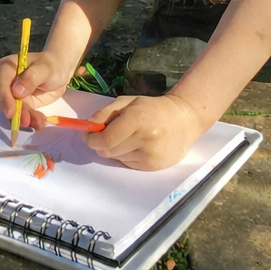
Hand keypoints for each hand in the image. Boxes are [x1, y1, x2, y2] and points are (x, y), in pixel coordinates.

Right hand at [0, 50, 75, 131]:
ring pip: (12, 111)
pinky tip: (39, 121)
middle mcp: (5, 82)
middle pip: (2, 100)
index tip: (11, 112)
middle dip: (14, 112)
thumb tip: (16, 92)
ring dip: (23, 119)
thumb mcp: (44, 69)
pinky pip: (22, 115)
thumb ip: (31, 78)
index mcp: (7, 67)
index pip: (1, 84)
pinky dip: (31, 120)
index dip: (5, 98)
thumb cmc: (51, 65)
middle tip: (26, 121)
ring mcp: (12, 95)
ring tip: (37, 122)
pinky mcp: (21, 105)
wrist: (60, 71)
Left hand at [82, 93, 203, 170]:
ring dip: (115, 150)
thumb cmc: (151, 109)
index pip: (106, 139)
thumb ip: (105, 114)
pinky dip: (126, 156)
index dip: (92, 140)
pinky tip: (137, 146)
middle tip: (103, 136)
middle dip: (100, 145)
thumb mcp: (127, 102)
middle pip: (108, 151)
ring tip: (128, 137)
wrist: (183, 120)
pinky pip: (128, 164)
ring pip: (117, 158)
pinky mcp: (153, 166)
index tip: (87, 136)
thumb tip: (87, 128)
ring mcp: (150, 155)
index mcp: (137, 118)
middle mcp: (144, 139)